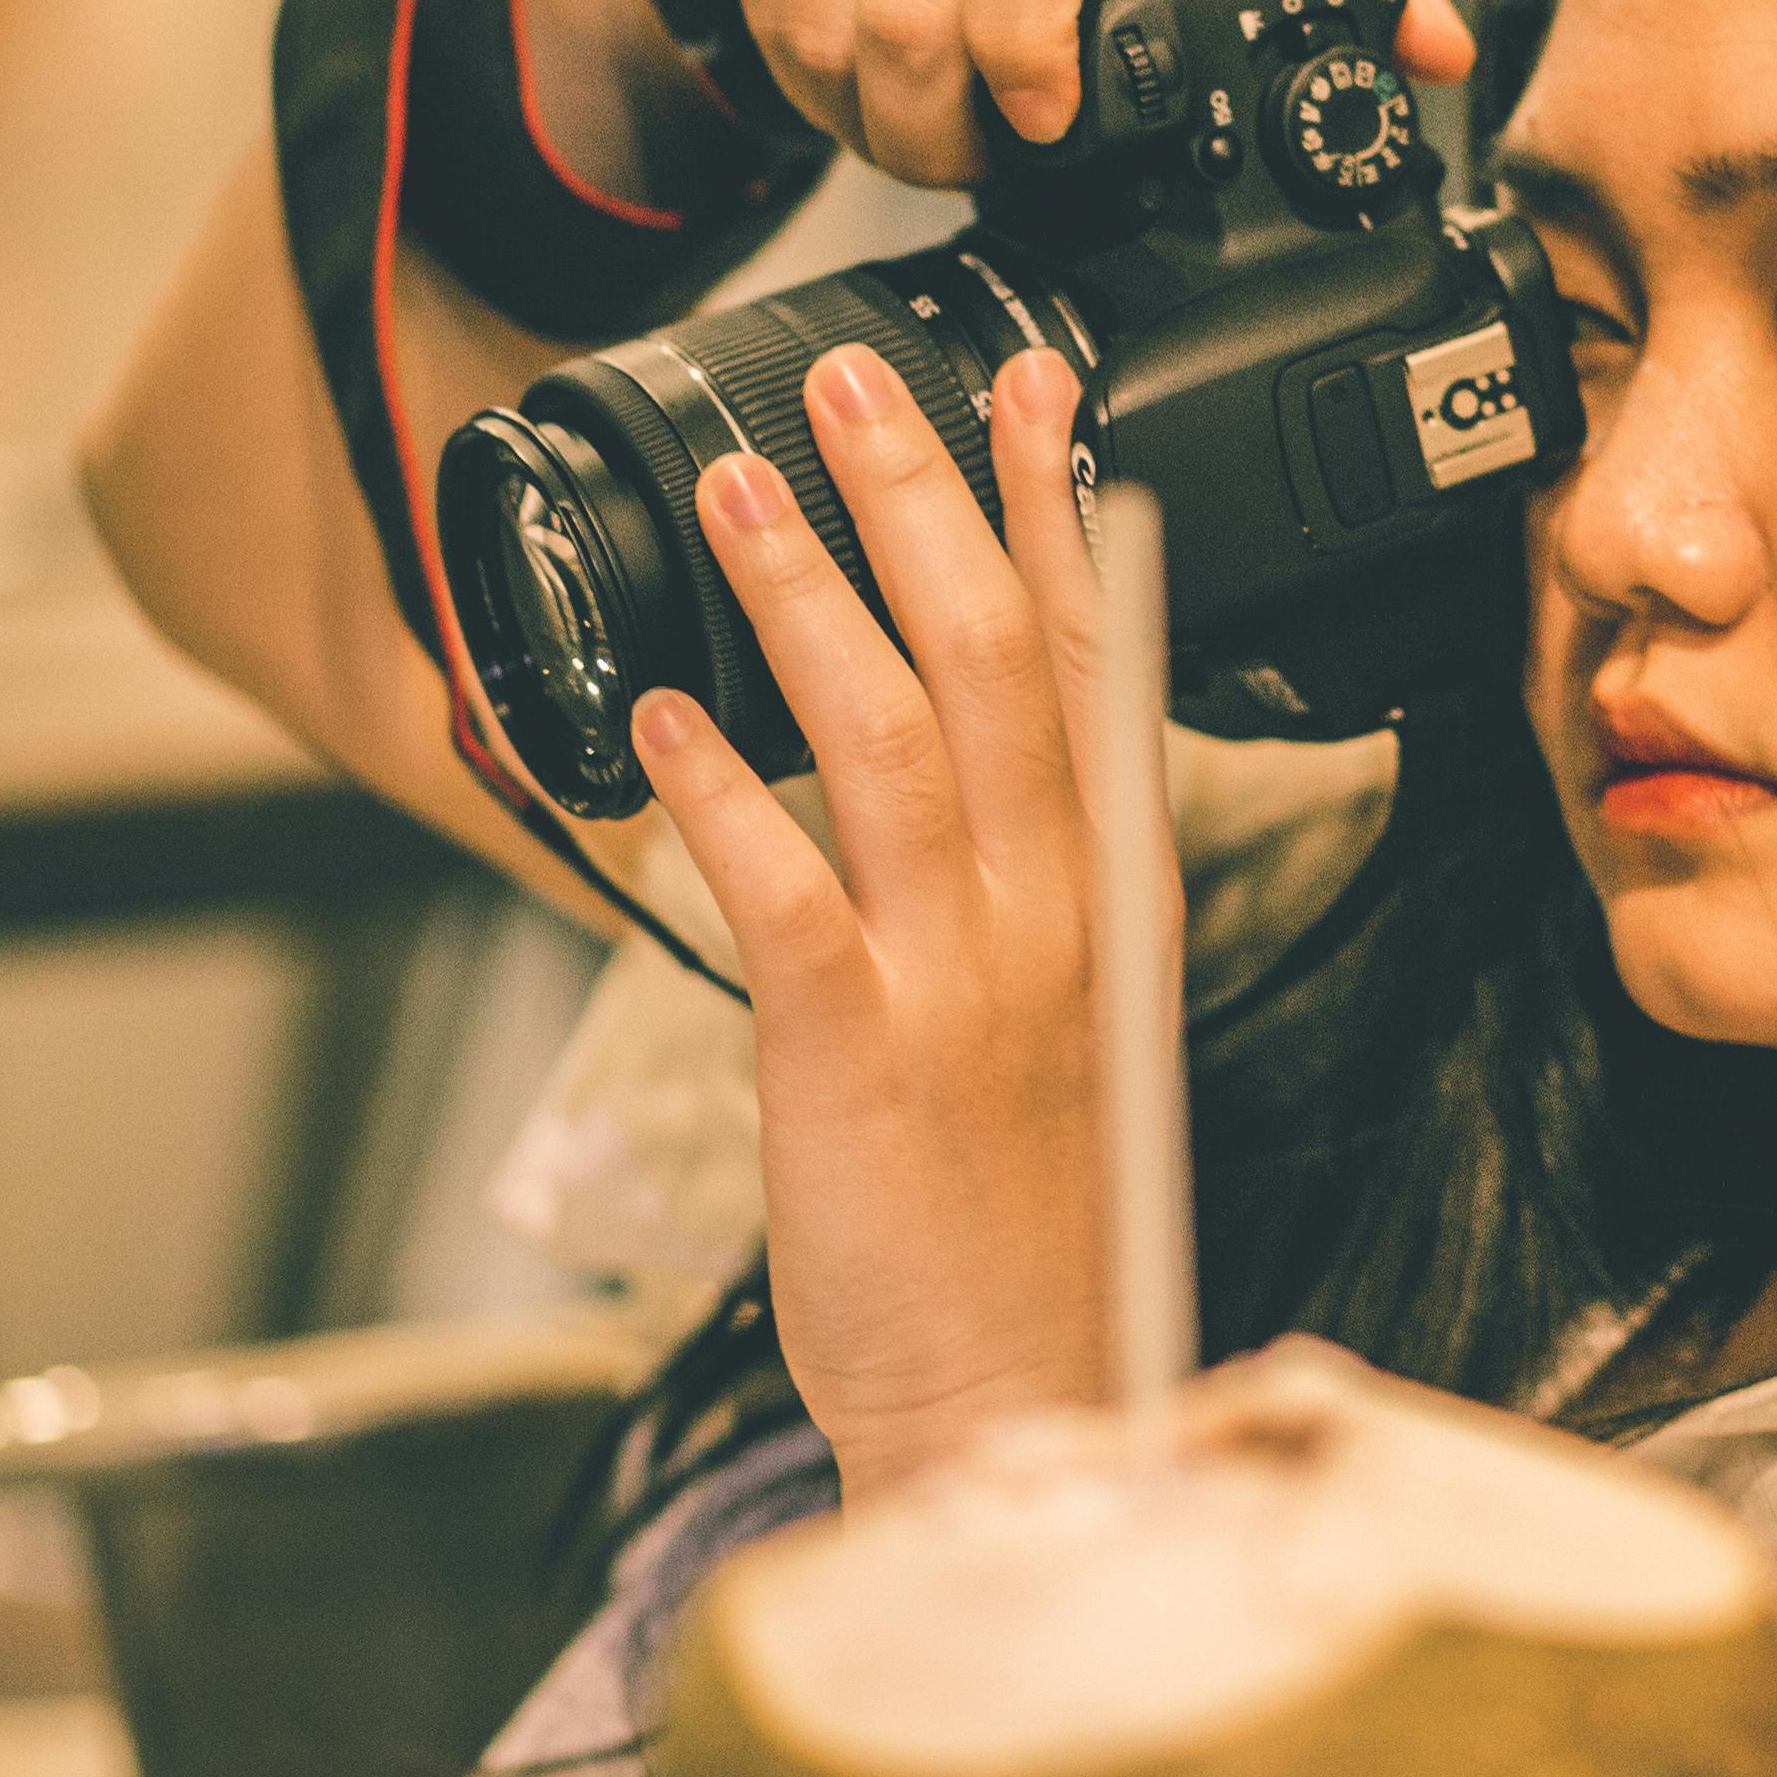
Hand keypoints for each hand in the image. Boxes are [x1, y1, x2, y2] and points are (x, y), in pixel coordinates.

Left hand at [621, 339, 1155, 1495]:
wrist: (1020, 1398)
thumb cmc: (1029, 1230)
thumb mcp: (1078, 1026)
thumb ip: (1035, 886)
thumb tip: (969, 756)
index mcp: (1111, 900)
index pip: (1100, 662)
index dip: (1058, 511)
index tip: (1026, 388)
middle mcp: (1055, 918)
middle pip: (1001, 660)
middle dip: (925, 499)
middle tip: (854, 378)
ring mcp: (965, 983)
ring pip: (901, 739)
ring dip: (815, 598)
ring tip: (743, 492)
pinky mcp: (859, 1055)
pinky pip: (786, 892)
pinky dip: (723, 793)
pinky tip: (664, 722)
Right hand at [702, 0, 1473, 185]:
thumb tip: (1430, 46)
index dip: (1024, 50)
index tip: (1045, 120)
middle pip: (906, 17)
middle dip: (943, 141)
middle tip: (989, 160)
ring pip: (819, 30)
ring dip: (869, 123)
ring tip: (928, 128)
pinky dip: (808, 71)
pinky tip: (863, 66)